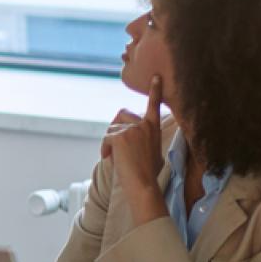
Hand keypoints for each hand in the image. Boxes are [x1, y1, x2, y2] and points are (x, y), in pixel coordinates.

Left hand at [101, 76, 165, 196]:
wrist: (144, 185)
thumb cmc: (147, 174)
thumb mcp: (151, 152)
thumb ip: (143, 139)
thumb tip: (127, 139)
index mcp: (153, 128)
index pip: (153, 106)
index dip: (155, 91)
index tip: (156, 76)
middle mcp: (144, 125)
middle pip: (121, 116)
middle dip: (114, 128)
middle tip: (114, 145)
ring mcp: (133, 129)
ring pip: (111, 129)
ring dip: (109, 143)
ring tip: (117, 158)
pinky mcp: (121, 135)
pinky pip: (106, 138)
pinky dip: (104, 149)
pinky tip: (109, 158)